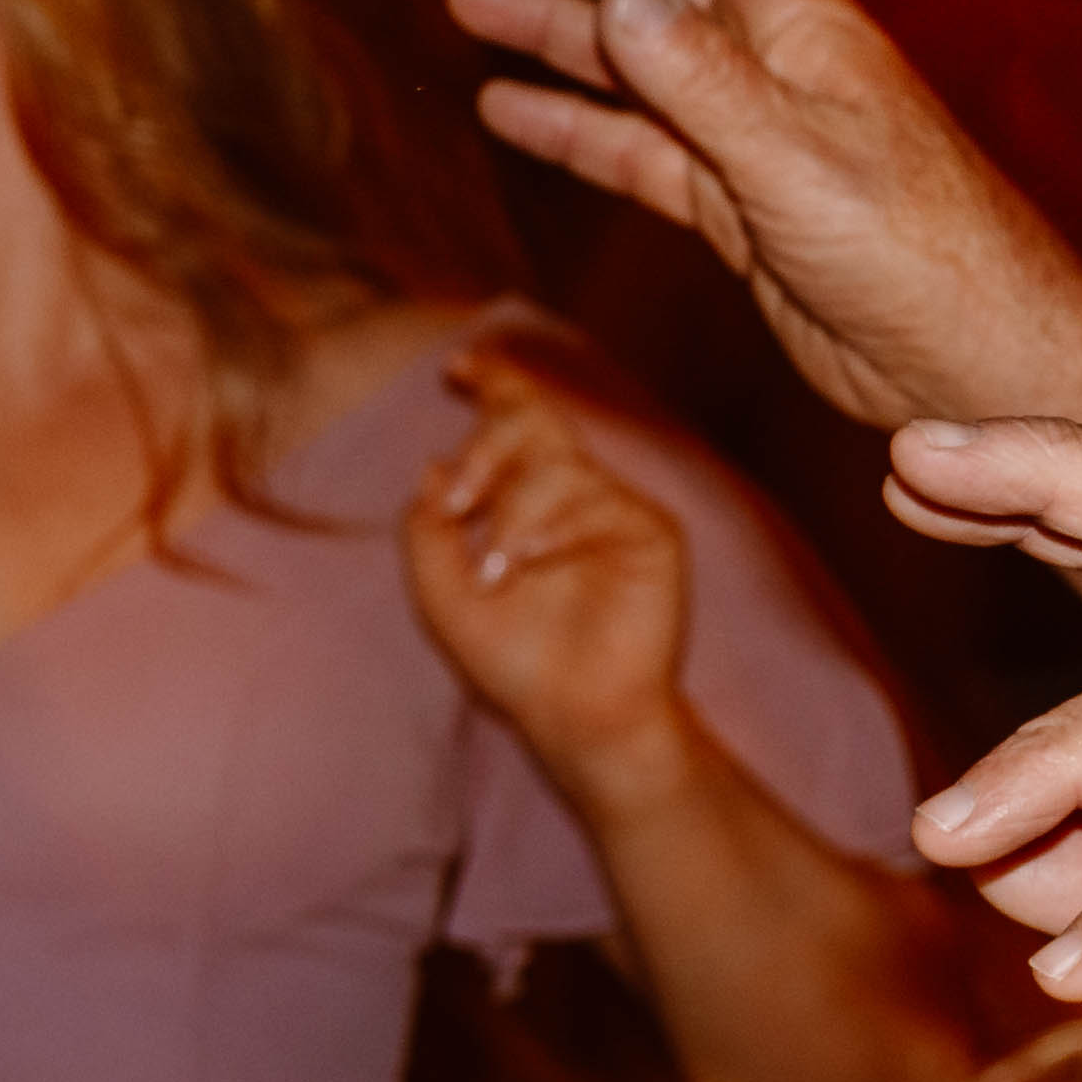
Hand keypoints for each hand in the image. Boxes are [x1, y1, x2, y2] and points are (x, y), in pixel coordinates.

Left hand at [398, 345, 703, 788]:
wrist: (571, 713)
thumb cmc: (512, 660)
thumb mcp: (442, 593)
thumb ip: (428, 531)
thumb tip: (431, 465)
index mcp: (526, 501)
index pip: (516, 425)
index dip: (495, 385)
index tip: (458, 367)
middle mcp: (574, 496)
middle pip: (537, 425)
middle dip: (489, 448)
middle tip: (458, 500)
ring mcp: (616, 511)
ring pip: (559, 468)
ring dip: (512, 513)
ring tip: (494, 571)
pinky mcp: (653, 534)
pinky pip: (598, 501)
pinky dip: (550, 528)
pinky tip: (527, 564)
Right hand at [454, 0, 1081, 443]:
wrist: (972, 355)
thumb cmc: (916, 251)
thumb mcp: (797, 159)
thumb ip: (703, 82)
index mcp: (802, 29)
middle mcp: (772, 63)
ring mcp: (749, 134)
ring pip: (631, 59)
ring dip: (551, 24)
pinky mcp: (733, 206)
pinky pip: (633, 153)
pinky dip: (571, 129)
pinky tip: (509, 111)